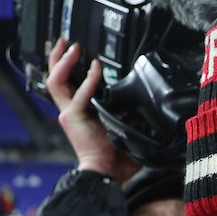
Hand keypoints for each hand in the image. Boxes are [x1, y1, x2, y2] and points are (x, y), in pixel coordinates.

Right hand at [46, 38, 139, 182]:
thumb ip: (136, 120)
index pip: (69, 84)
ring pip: (56, 80)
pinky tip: (95, 69)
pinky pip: (78, 94)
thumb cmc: (117, 160)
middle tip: (66, 41)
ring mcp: (68, 113)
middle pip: (54, 77)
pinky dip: (87, 80)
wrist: (106, 174)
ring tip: (73, 47)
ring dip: (64, 61)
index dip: (70, 67)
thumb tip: (161, 118)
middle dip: (57, 57)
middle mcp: (70, 111)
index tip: (80, 52)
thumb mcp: (127, 132)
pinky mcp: (72, 117)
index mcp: (80, 113)